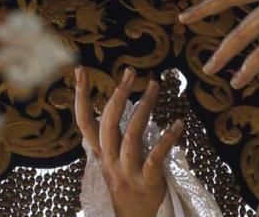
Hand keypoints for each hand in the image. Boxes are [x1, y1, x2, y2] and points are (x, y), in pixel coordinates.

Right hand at [75, 66, 183, 216]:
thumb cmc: (126, 188)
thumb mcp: (112, 163)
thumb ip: (113, 139)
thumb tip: (118, 105)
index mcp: (101, 155)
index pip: (85, 122)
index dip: (81, 96)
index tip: (80, 70)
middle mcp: (110, 161)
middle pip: (108, 124)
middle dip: (118, 95)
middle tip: (130, 71)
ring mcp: (127, 172)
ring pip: (131, 136)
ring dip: (144, 108)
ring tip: (154, 86)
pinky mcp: (148, 182)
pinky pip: (155, 157)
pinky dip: (167, 139)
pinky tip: (178, 123)